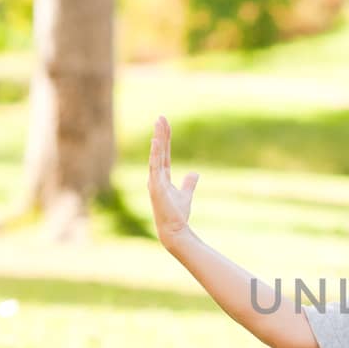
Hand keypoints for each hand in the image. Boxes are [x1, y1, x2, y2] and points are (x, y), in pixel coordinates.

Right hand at [148, 116, 198, 246]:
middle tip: (161, 117)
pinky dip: (155, 153)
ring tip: (158, 123)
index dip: (164, 140)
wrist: (175, 229)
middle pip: (159, 151)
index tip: (164, 125)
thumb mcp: (186, 195)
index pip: (163, 154)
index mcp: (162, 178)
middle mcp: (156, 177)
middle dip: (160, 134)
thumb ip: (189, 183)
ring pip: (156, 155)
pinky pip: (155, 166)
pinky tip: (157, 141)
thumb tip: (194, 173)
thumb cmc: (178, 214)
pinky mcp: (156, 186)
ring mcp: (154, 181)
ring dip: (157, 139)